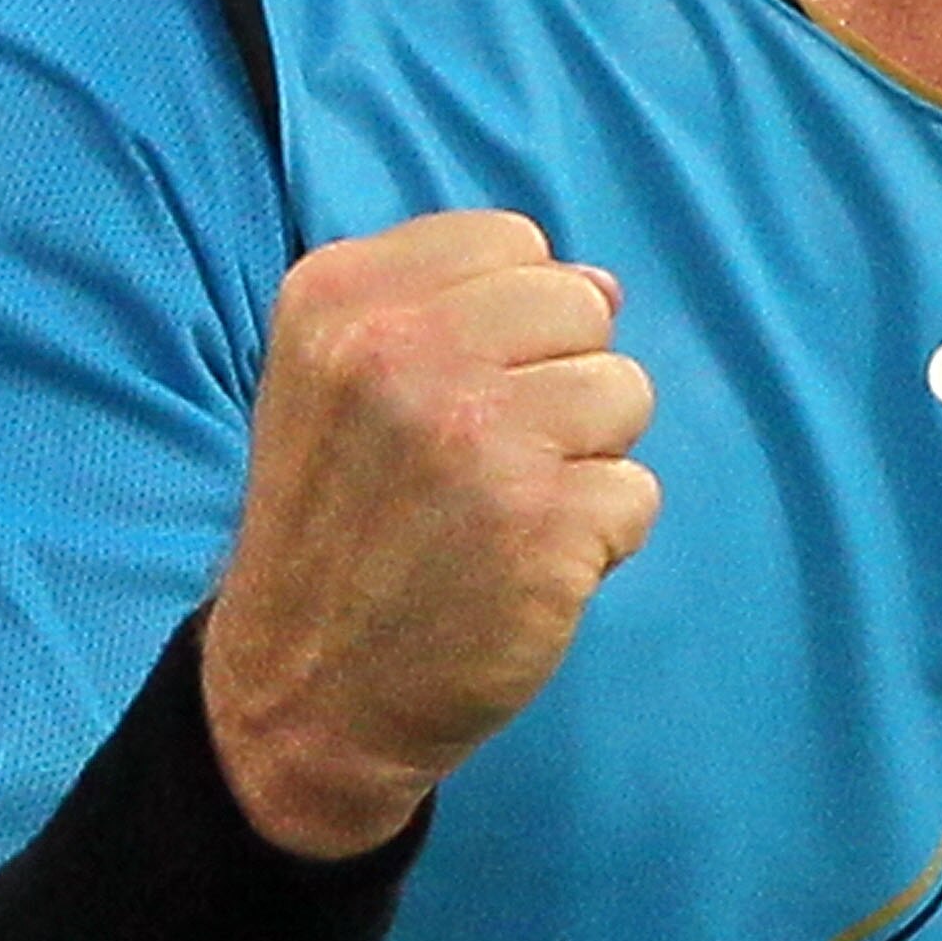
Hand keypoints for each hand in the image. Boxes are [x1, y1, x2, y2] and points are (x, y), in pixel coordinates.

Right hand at [200, 208, 659, 856]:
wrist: (304, 698)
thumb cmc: (336, 532)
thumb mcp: (336, 382)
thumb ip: (452, 308)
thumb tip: (605, 285)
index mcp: (342, 298)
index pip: (513, 242)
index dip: (511, 323)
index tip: (453, 394)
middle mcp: (405, 352)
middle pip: (582, 307)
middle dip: (557, 383)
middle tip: (482, 465)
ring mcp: (480, 437)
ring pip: (624, 392)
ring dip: (584, 460)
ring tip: (501, 515)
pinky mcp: (545, 524)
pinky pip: (637, 492)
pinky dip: (597, 541)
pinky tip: (522, 571)